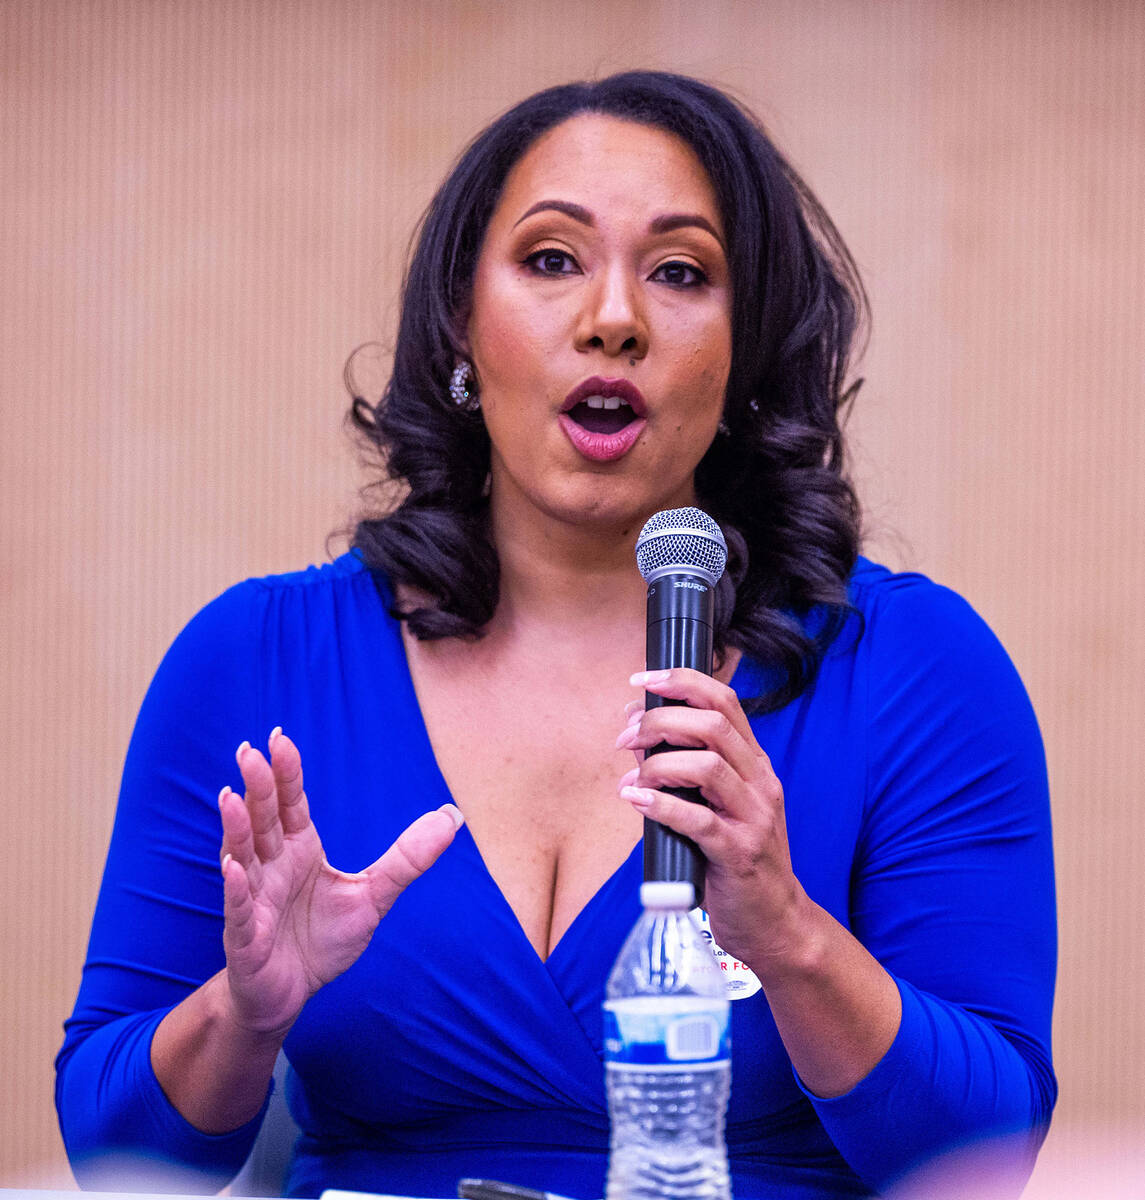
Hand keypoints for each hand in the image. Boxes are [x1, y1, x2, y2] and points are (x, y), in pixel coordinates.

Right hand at [219, 728, 461, 1037]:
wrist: (291, 994)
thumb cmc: (323, 939)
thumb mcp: (374, 895)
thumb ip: (408, 857)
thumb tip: (452, 817)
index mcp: (298, 848)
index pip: (291, 803)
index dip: (285, 772)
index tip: (279, 737)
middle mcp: (271, 866)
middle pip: (264, 819)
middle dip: (257, 786)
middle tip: (249, 751)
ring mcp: (253, 898)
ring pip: (241, 855)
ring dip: (235, 827)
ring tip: (230, 796)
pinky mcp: (245, 936)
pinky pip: (238, 909)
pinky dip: (236, 888)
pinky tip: (234, 867)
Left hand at [615, 669, 808, 967]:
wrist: (774, 922)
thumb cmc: (734, 860)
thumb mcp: (714, 806)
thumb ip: (681, 770)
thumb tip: (635, 737)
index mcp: (753, 764)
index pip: (724, 701)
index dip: (681, 681)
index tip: (642, 680)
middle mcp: (759, 783)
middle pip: (712, 725)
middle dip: (659, 720)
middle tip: (624, 736)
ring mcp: (753, 817)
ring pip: (708, 765)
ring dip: (658, 763)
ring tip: (633, 776)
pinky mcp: (739, 854)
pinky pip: (699, 820)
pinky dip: (661, 805)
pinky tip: (636, 801)